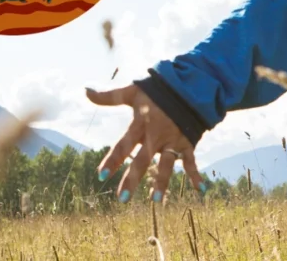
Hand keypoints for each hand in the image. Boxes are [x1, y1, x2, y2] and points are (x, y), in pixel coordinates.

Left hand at [86, 85, 205, 202]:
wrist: (188, 85)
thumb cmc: (157, 89)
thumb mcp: (133, 91)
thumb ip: (110, 96)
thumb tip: (86, 90)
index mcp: (141, 123)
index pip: (123, 145)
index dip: (113, 160)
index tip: (101, 176)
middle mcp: (157, 135)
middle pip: (142, 160)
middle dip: (133, 179)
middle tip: (122, 198)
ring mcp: (173, 140)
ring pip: (166, 164)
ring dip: (161, 182)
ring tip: (155, 200)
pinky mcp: (187, 142)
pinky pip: (191, 160)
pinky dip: (196, 174)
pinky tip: (200, 189)